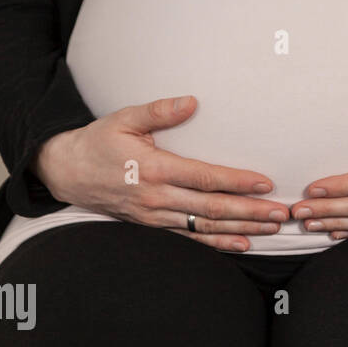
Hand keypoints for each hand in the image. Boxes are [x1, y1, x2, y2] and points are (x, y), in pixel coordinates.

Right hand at [32, 95, 289, 251]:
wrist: (65, 172)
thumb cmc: (99, 142)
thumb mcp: (124, 119)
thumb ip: (159, 111)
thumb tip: (192, 102)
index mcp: (154, 169)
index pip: (204, 178)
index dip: (237, 182)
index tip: (265, 184)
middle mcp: (157, 197)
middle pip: (211, 208)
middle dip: (250, 212)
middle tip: (282, 214)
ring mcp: (155, 216)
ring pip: (205, 226)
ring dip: (241, 229)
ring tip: (272, 229)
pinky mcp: (153, 225)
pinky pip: (190, 238)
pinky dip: (218, 243)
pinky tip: (242, 244)